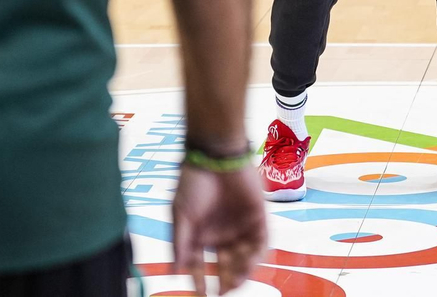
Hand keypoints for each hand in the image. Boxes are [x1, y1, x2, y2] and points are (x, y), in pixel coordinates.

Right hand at [172, 165, 268, 293]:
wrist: (216, 154)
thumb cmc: (194, 181)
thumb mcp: (180, 214)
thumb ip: (180, 244)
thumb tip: (176, 272)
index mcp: (201, 235)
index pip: (200, 265)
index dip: (199, 282)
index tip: (199, 295)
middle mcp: (221, 234)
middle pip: (225, 266)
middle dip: (224, 281)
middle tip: (221, 292)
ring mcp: (241, 227)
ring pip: (244, 259)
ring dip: (240, 272)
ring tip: (232, 281)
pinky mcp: (259, 219)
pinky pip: (261, 244)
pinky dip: (255, 257)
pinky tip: (246, 265)